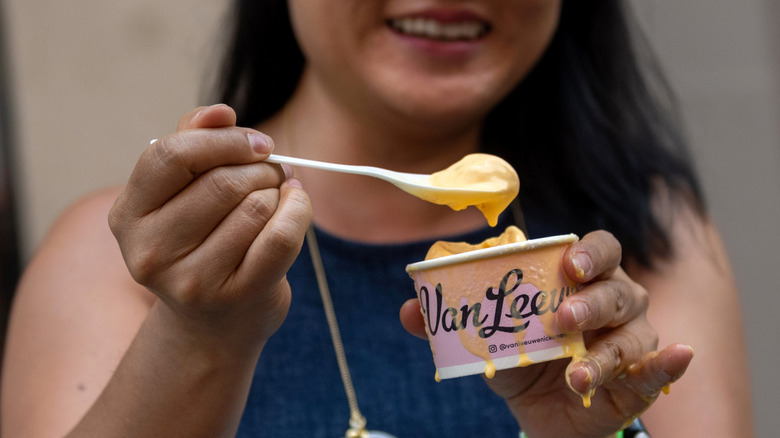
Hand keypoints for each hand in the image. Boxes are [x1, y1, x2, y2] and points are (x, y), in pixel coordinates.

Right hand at [109, 104, 311, 351]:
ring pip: (256, 207)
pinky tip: (295, 205)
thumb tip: (221, 112)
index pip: (170, 156)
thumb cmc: (202, 240)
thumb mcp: (183, 193)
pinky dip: (298, 210)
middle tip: (273, 170)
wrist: (215, 323)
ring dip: (278, 190)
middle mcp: (151, 252)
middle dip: (260, 167)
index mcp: (129, 215)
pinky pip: (281, 236)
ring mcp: (192, 281)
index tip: (258, 142)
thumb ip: (195, 142)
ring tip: (276, 196)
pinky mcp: (237, 297)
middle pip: (222, 182)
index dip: (223, 140)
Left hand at [400, 230, 692, 436]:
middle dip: (592, 302)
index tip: (568, 263)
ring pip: (632, 336)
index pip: (598, 251)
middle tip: (562, 318)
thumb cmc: (522, 358)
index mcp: (580, 282)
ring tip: (577, 373)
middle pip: (618, 290)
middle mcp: (615, 303)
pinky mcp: (639, 381)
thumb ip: (452, 321)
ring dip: (607, 352)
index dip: (589, 252)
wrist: (542, 413)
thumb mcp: (487, 339)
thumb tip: (409, 309)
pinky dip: (667, 364)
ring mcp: (631, 341)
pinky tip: (677, 355)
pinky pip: (659, 370)